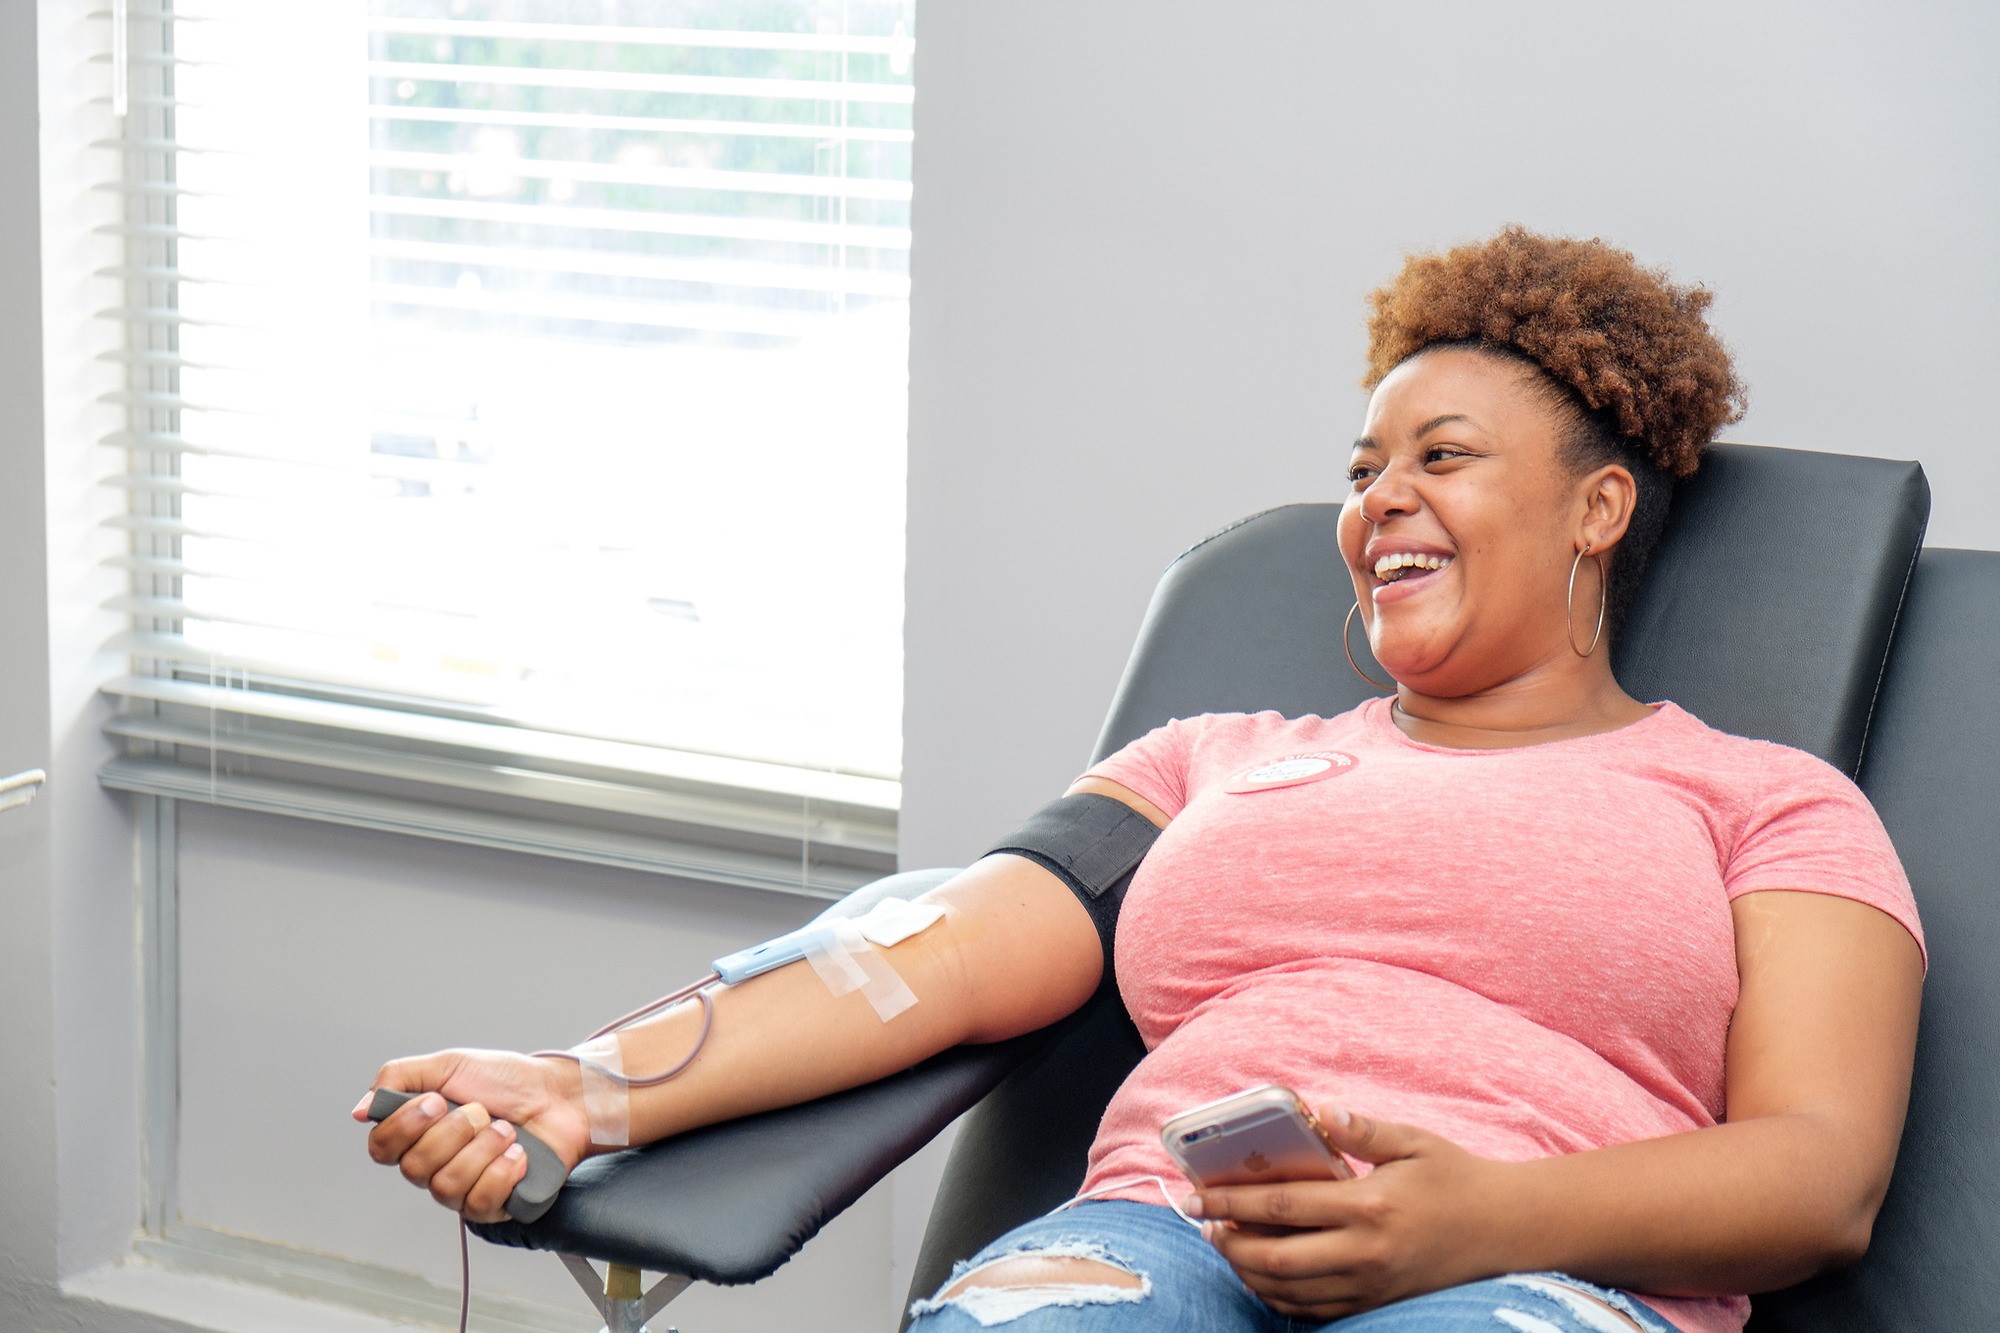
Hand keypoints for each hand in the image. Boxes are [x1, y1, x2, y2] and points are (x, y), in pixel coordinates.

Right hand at [352, 1048, 590, 1223]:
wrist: (559, 1095)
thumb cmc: (507, 1081)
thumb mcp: (449, 1065)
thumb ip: (399, 1079)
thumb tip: (360, 1110)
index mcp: (418, 1133)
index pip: (382, 1147)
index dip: (404, 1127)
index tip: (436, 1101)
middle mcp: (434, 1165)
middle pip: (414, 1168)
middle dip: (454, 1132)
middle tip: (481, 1111)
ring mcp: (462, 1189)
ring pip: (446, 1185)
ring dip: (482, 1149)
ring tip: (506, 1130)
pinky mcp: (491, 1205)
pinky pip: (479, 1203)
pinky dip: (501, 1172)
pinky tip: (518, 1154)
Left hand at [1190, 1106, 1508, 1319]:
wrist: (1507, 1230)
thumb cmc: (1456, 1177)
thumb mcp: (1412, 1141)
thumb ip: (1361, 1128)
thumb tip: (1317, 1109)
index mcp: (1368, 1205)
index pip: (1281, 1203)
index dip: (1231, 1200)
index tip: (1195, 1195)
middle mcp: (1365, 1252)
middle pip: (1275, 1256)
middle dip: (1228, 1241)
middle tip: (1202, 1225)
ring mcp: (1371, 1284)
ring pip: (1289, 1290)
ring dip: (1247, 1271)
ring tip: (1225, 1246)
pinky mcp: (1378, 1303)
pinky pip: (1314, 1310)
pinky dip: (1279, 1296)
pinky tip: (1263, 1274)